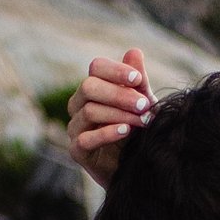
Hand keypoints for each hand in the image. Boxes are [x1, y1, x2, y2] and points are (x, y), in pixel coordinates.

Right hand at [66, 49, 152, 186]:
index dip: (116, 71)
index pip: (96, 68)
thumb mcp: (143, 104)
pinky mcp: (77, 151)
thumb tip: (134, 51)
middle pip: (89, 87)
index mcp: (94, 89)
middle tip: (145, 105)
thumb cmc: (139, 131)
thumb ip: (138, 81)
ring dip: (120, 115)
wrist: (138, 167)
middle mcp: (79, 105)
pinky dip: (107, 133)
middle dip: (119, 94)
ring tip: (143, 121)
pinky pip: (85, 138)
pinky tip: (126, 131)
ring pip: (89, 111)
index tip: (138, 80)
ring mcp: (75, 128)